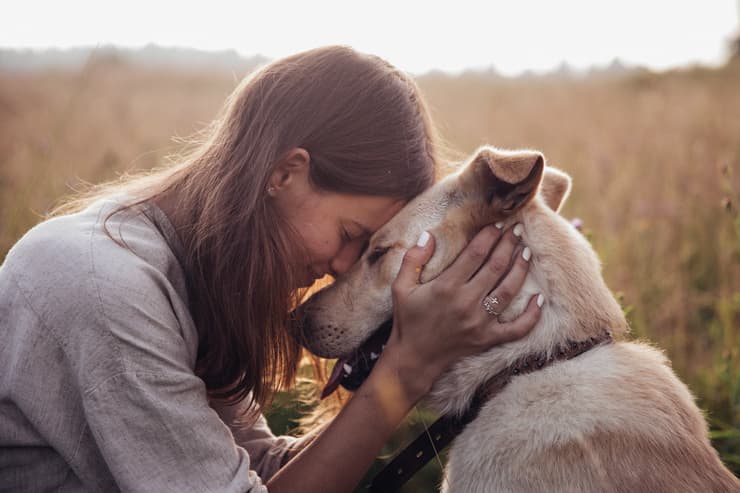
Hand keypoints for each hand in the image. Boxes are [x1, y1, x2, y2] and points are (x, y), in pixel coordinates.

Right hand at [379, 224, 541, 401]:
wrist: (414, 359)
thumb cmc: (407, 320)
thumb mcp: (401, 287)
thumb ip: (413, 259)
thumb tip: (429, 235)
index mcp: (446, 286)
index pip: (475, 253)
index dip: (489, 236)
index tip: (498, 224)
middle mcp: (466, 302)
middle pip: (496, 267)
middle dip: (508, 245)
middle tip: (517, 230)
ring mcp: (480, 322)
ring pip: (509, 290)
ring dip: (520, 269)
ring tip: (527, 252)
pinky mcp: (488, 339)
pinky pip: (517, 328)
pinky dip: (532, 315)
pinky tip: (540, 299)